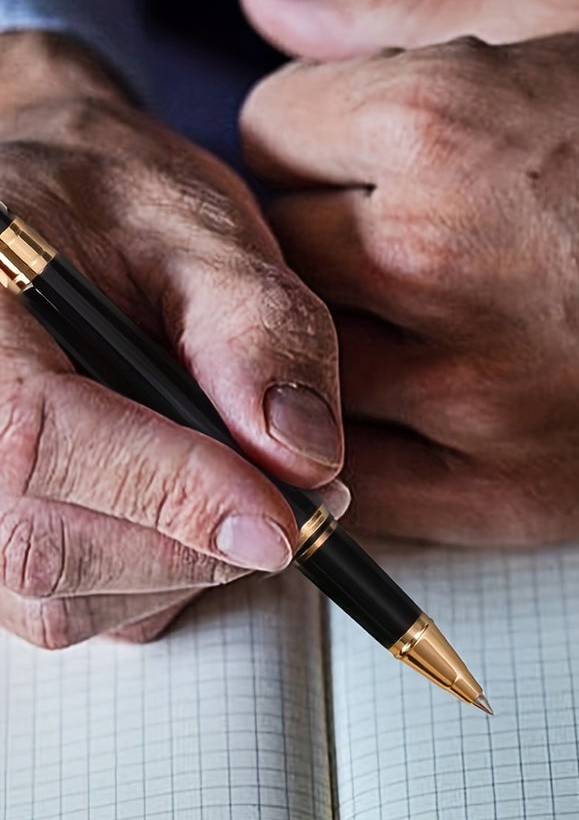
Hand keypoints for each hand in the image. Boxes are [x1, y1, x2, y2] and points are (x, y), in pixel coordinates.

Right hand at [0, 32, 344, 646]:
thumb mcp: (197, 227)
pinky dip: (169, 576)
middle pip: (54, 549)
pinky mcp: (1, 556)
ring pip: (73, 600)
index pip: (41, 444)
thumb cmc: (107, 209)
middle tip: (308, 497)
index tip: (285, 518)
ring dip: (193, 563)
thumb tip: (302, 453)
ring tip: (243, 477)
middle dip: (204, 541)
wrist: (53, 221)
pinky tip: (195, 499)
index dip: (175, 494)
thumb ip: (259, 331)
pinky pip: (90, 610)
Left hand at [238, 0, 578, 544]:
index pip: (263, 135)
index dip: (306, 148)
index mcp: (441, 124)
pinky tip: (411, 420)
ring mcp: (477, 395)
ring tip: (414, 332)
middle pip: (270, 262)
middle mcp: (436, 261)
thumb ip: (403, 4)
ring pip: (299, 381)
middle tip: (388, 252)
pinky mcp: (520, 497)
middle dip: (314, 247)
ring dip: (331, 356)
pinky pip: (364, 492)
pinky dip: (357, 459)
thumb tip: (266, 2)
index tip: (357, 171)